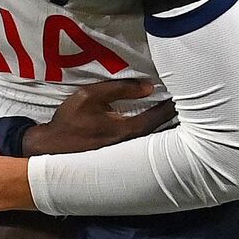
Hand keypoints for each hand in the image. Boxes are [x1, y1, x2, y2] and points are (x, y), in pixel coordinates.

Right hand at [22, 79, 175, 155]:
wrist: (51, 148)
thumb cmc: (69, 121)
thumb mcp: (90, 97)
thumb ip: (119, 89)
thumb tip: (148, 86)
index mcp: (126, 129)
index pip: (159, 116)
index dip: (172, 105)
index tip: (184, 94)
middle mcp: (131, 143)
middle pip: (160, 129)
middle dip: (172, 115)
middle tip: (186, 101)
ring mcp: (126, 151)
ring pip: (152, 135)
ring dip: (163, 122)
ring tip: (173, 107)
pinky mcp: (119, 153)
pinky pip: (143, 139)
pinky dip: (151, 127)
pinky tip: (152, 119)